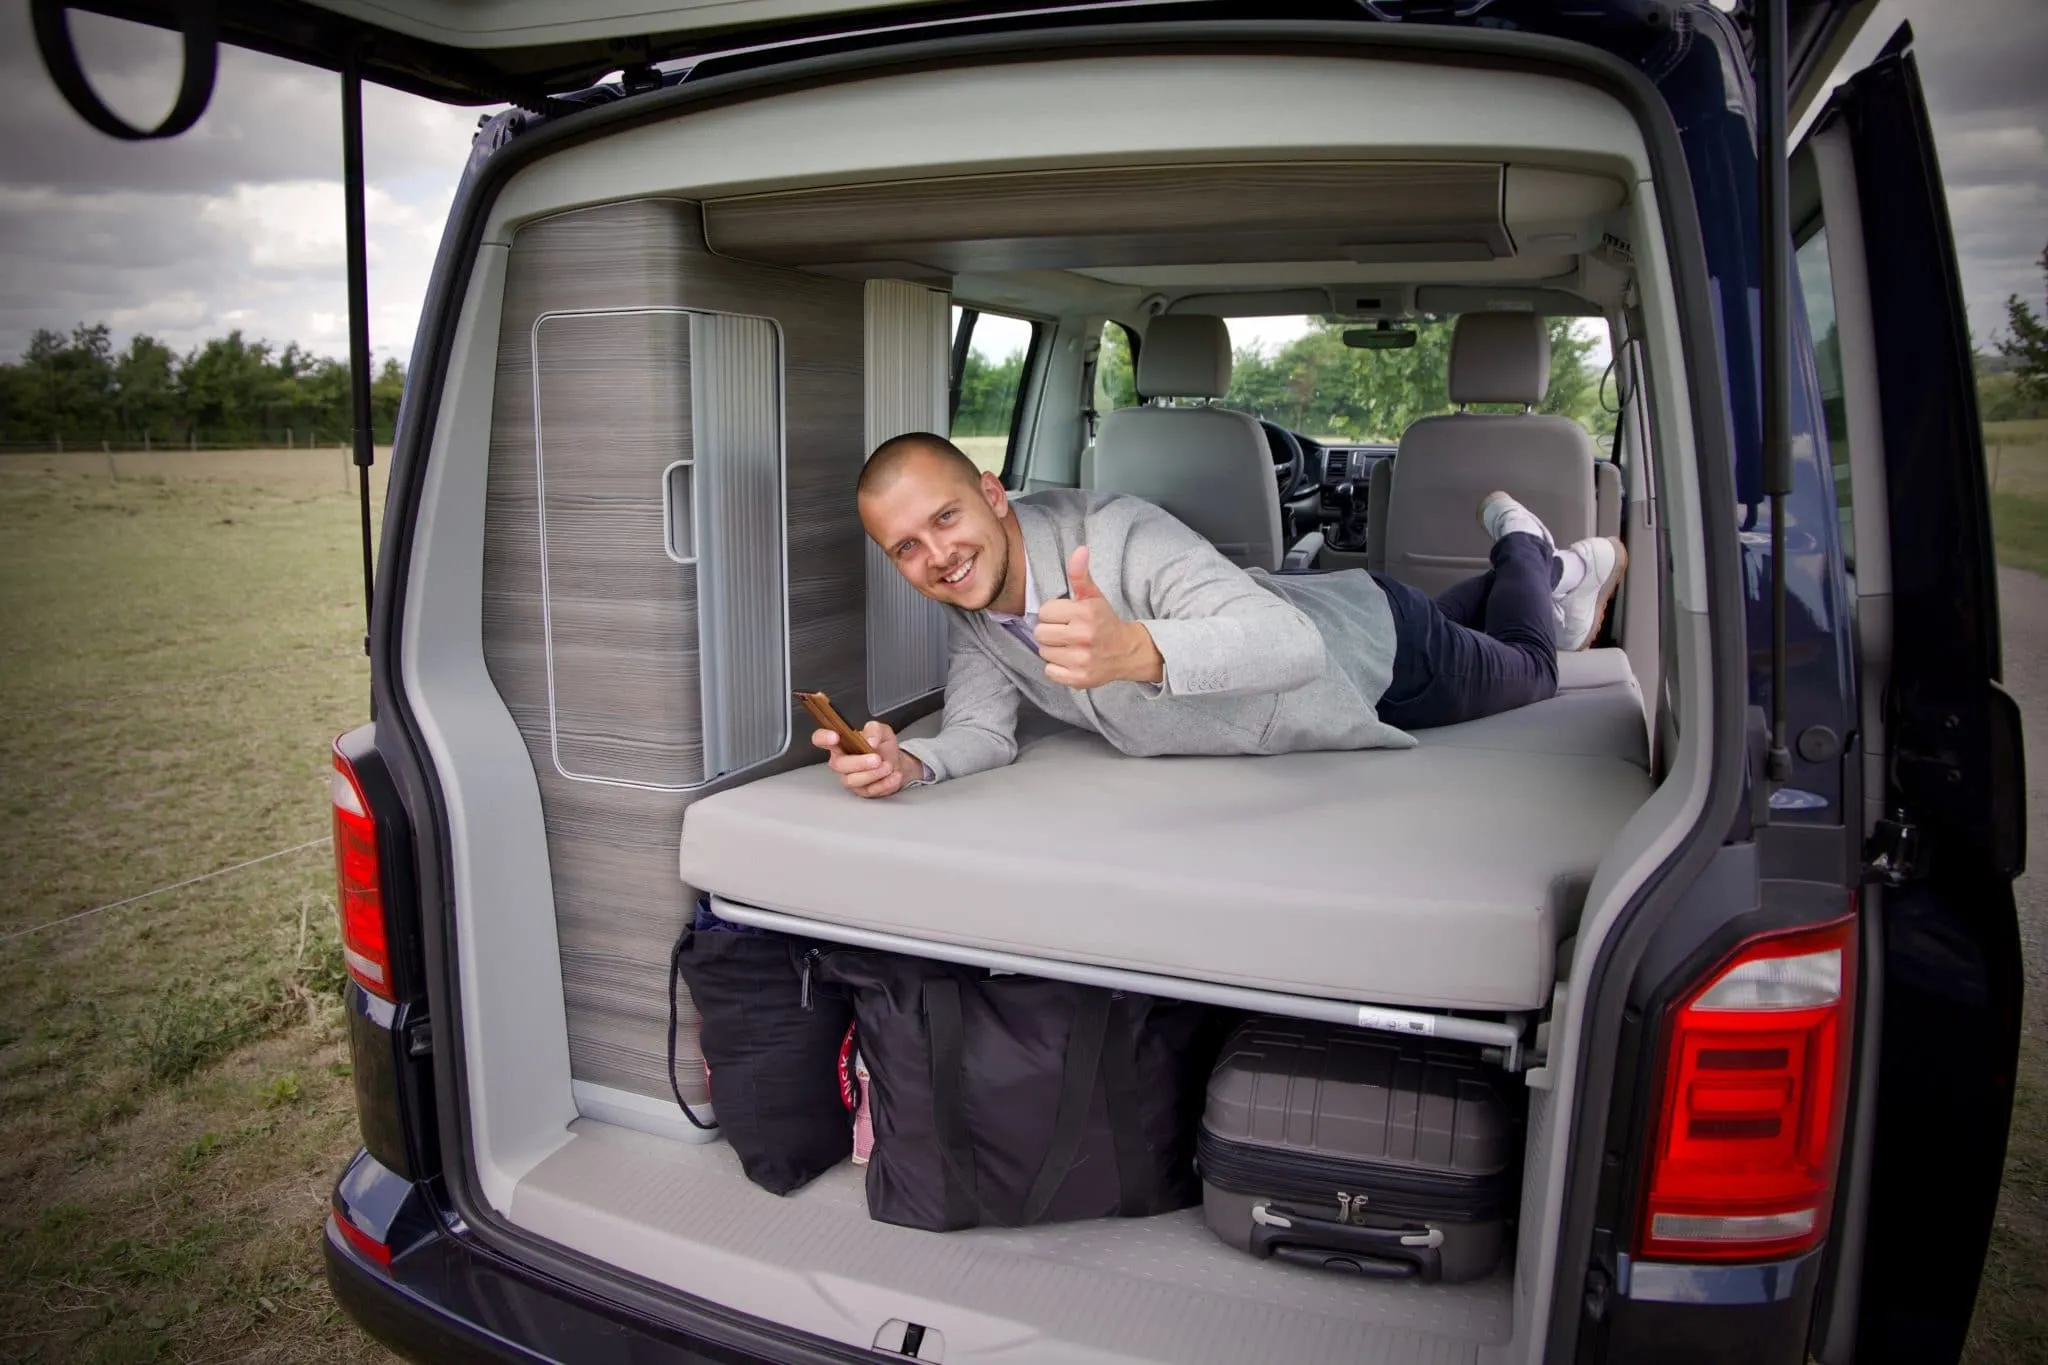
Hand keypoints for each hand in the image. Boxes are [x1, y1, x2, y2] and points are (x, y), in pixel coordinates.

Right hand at [814, 721, 922, 798]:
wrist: (897, 764)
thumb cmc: (883, 747)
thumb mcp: (882, 731)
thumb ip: (874, 730)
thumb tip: (869, 740)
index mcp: (841, 743)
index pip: (821, 738)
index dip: (823, 738)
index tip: (835, 737)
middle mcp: (841, 761)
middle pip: (839, 764)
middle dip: (859, 762)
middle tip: (876, 759)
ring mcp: (849, 777)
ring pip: (852, 780)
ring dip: (873, 774)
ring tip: (888, 766)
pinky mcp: (861, 791)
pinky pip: (868, 790)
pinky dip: (884, 783)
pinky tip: (894, 776)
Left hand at [1034, 546, 1162, 689]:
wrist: (1126, 652)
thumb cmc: (1104, 621)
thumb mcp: (1093, 596)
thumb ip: (1081, 574)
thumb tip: (1080, 549)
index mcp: (1085, 613)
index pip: (1044, 612)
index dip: (1053, 614)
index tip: (1067, 617)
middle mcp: (1083, 637)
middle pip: (1040, 633)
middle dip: (1051, 631)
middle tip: (1067, 632)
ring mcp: (1081, 660)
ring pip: (1044, 652)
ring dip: (1053, 649)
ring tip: (1070, 646)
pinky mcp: (1079, 679)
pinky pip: (1050, 671)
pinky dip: (1057, 667)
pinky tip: (1071, 660)